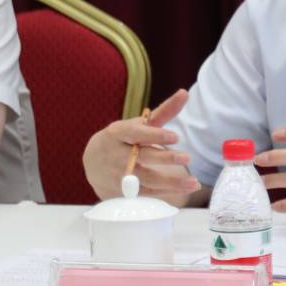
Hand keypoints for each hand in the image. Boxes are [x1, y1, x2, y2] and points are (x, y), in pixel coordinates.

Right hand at [82, 89, 198, 200]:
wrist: (92, 164)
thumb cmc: (122, 139)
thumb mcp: (137, 124)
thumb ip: (163, 112)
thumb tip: (185, 93)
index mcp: (118, 133)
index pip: (135, 133)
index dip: (154, 135)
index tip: (175, 136)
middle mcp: (117, 154)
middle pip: (142, 157)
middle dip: (164, 158)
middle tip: (187, 158)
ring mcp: (120, 175)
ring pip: (147, 179)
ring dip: (171, 182)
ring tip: (193, 182)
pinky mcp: (124, 191)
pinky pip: (148, 193)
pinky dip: (168, 192)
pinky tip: (186, 188)